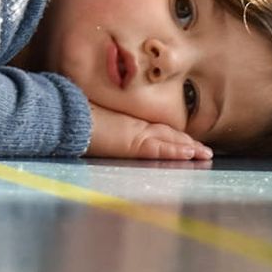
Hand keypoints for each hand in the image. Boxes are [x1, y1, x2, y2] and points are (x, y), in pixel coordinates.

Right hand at [86, 106, 213, 160]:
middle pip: (167, 135)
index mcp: (127, 125)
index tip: (187, 142)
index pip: (156, 131)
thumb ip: (103, 128)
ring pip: (169, 141)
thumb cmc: (75, 121)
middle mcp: (135, 128)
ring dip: (188, 148)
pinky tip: (189, 153)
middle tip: (203, 150)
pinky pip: (159, 149)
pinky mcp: (134, 142)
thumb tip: (101, 131)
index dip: (173, 136)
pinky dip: (175, 151)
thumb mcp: (93, 128)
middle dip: (186, 143)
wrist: (67, 117)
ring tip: (205, 154)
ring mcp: (136, 134)